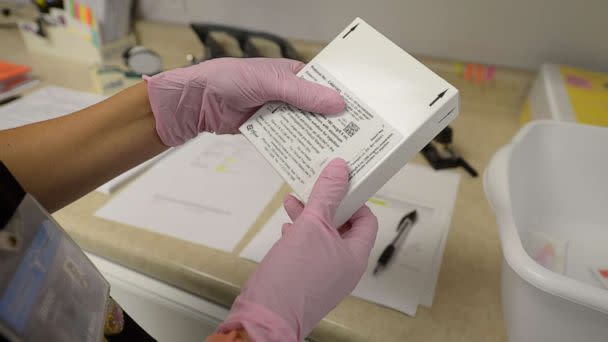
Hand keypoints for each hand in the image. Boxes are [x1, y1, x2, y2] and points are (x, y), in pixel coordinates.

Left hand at [144, 58, 344, 145]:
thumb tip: (337, 103)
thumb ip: (302, 94)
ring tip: (339, 152)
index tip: (360, 113)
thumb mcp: (270, 82)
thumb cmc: (230, 79)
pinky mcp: (267, 131)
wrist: (197, 102)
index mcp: (293, 74)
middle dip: (331, 123)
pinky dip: (296, 148)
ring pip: (303, 127)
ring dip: (315, 138)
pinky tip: (312, 159)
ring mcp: (277, 113)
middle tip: (355, 138)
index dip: (340, 98)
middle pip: (316, 109)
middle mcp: (288, 94)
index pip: (323, 85)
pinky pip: (286, 140)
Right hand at [218, 159, 377, 340]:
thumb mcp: (311, 226)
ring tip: (293, 202)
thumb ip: (326, 195)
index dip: (354, 199)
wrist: (265, 317)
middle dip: (326, 205)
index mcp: (354, 256)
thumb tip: (340, 169)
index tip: (339, 183)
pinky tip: (287, 228)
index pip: (366, 220)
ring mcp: (325, 276)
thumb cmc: (293, 277)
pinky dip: (300, 235)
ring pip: (323, 238)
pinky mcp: (306, 280)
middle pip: (343, 227)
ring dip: (310, 218)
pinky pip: (309, 251)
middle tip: (314, 187)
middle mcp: (344, 268)